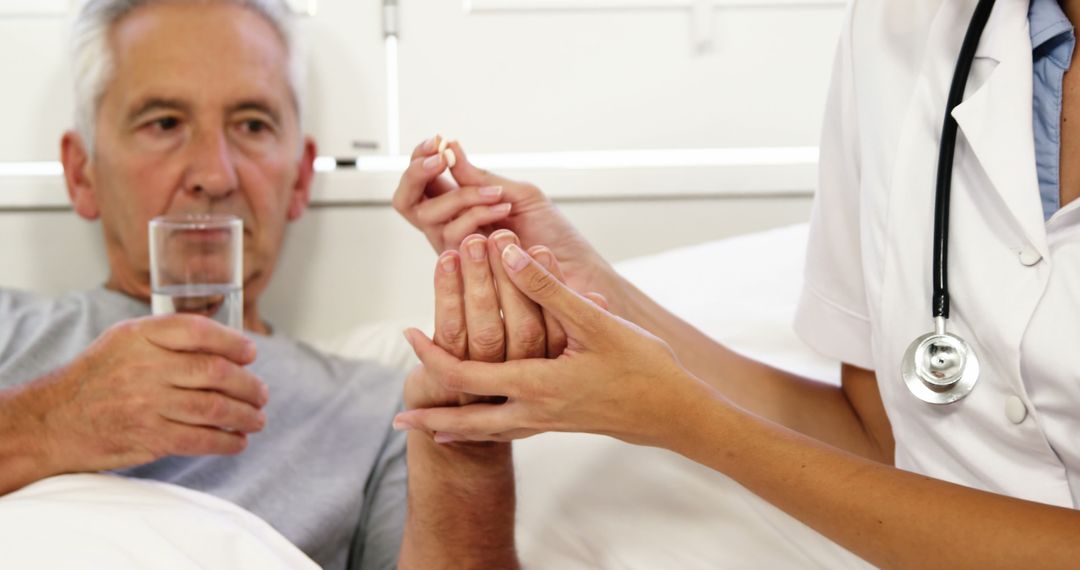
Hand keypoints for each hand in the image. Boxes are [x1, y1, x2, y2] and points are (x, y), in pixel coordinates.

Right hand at [28, 314, 267, 474]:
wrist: (54, 420)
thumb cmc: (98, 377)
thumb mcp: (124, 340)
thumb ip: (168, 337)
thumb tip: (227, 343)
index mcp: (140, 336)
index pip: (198, 331)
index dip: (232, 341)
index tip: (250, 353)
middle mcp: (145, 367)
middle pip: (215, 372)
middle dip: (248, 385)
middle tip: (261, 393)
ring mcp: (147, 403)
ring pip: (214, 407)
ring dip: (245, 415)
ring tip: (257, 419)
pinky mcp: (149, 436)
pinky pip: (200, 439)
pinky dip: (226, 442)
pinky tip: (237, 441)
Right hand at [393, 137, 618, 308]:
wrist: (576, 271)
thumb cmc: (553, 235)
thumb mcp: (520, 195)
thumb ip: (482, 178)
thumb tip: (450, 148)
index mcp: (460, 208)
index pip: (421, 184)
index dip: (419, 161)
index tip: (436, 141)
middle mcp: (451, 230)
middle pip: (407, 201)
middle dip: (417, 175)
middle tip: (440, 158)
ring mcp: (455, 252)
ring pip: (431, 217)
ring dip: (464, 197)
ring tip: (501, 197)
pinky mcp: (465, 272)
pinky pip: (453, 237)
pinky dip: (478, 217)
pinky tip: (506, 216)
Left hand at [394, 234, 707, 446]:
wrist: (677, 414)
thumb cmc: (643, 367)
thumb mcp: (595, 322)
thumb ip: (549, 288)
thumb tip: (509, 253)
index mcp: (536, 384)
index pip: (468, 374)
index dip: (435, 355)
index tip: (410, 336)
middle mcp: (535, 411)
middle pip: (469, 419)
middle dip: (434, 415)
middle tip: (399, 416)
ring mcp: (549, 423)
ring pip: (490, 430)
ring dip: (457, 425)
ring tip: (428, 428)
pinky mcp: (562, 425)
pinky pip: (512, 430)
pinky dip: (489, 428)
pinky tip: (488, 424)